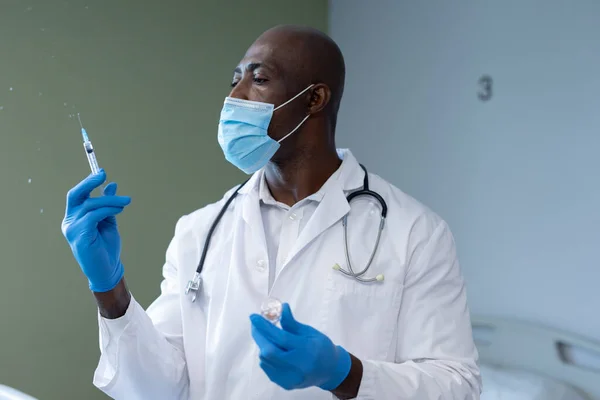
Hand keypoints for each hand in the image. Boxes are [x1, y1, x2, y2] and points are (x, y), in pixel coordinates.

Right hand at [61, 170, 130, 291]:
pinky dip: (107, 210)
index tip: (101, 172)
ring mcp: (72, 230)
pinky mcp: (79, 237)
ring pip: (90, 205)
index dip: (87, 182)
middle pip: (75, 195)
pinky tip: (119, 210)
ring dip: (110, 200)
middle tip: (103, 175)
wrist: (108, 269)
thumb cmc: (106, 247)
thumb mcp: (108, 221)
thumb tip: (111, 185)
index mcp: (74, 218)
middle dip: (88, 183)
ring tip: (125, 202)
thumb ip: (108, 204)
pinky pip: (93, 216)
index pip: (76, 195)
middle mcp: (69, 222)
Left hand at [250, 303, 350, 390]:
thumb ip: (292, 323)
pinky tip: (273, 349)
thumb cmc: (322, 347)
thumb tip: (280, 308)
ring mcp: (290, 378)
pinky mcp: (285, 384)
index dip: (265, 327)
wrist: (330, 370)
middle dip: (259, 335)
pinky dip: (266, 356)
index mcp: (306, 351)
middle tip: (256, 324)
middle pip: (269, 351)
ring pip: (266, 360)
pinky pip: (268, 368)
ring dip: (262, 344)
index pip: (281, 338)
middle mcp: (298, 367)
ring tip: (267, 335)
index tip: (254, 317)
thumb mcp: (309, 332)